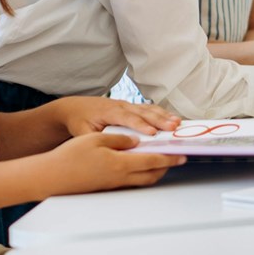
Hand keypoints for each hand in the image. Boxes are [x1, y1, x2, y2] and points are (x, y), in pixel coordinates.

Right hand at [44, 133, 185, 194]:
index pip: (153, 161)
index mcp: (120, 164)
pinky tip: (139, 167)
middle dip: (167, 167)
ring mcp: (113, 184)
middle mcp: (120, 177)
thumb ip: (120, 140)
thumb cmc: (70, 156)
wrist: (51, 177)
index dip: (170, 158)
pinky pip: (131, 182)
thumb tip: (136, 140)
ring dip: (155, 172)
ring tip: (161, 162)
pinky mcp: (106, 187)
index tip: (182, 155)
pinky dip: (141, 175)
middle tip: (176, 158)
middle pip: (152, 174)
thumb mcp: (96, 139)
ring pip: (142, 181)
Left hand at [47, 96, 180, 136]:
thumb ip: (95, 140)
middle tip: (173, 127)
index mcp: (109, 112)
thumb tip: (109, 150)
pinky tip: (172, 119)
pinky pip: (149, 108)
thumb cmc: (80, 120)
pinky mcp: (131, 107)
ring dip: (164, 116)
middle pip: (143, 112)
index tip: (152, 134)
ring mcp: (127, 104)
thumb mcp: (82, 132)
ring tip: (178, 123)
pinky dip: (162, 113)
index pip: (127, 118)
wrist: (75, 107)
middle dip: (160, 120)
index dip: (141, 125)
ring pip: (149, 109)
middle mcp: (121, 105)